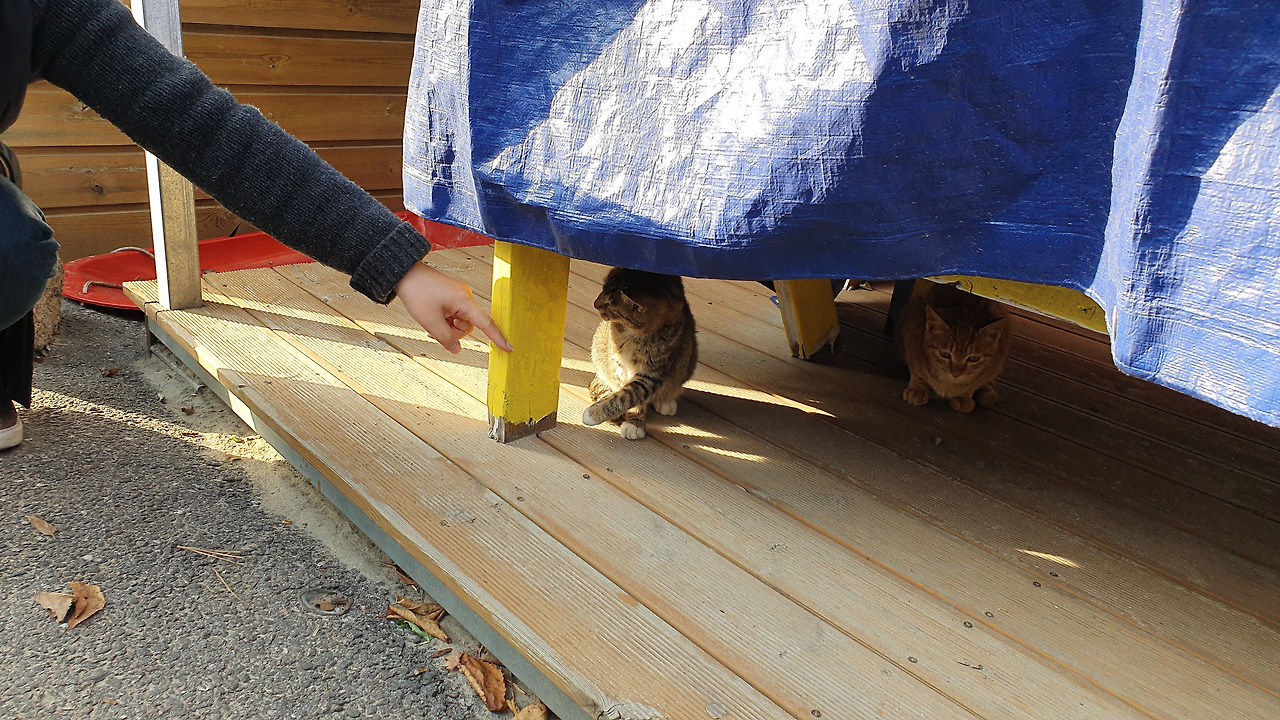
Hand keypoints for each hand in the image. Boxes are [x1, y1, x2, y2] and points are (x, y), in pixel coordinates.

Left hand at [395, 262, 511, 353]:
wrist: (406, 274)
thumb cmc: (418, 292)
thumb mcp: (430, 321)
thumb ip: (445, 338)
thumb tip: (456, 350)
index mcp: (464, 301)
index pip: (485, 323)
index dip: (497, 337)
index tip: (509, 348)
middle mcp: (466, 297)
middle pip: (467, 326)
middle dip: (452, 332)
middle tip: (434, 327)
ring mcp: (460, 296)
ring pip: (459, 322)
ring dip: (446, 326)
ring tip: (431, 318)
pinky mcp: (453, 297)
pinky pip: (454, 315)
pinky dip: (444, 320)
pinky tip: (433, 316)